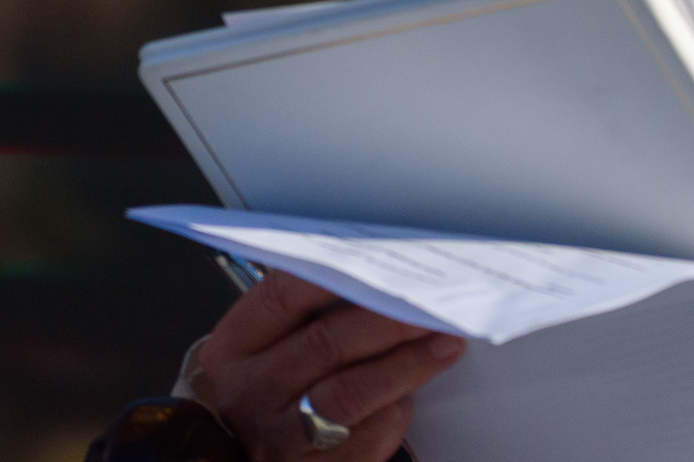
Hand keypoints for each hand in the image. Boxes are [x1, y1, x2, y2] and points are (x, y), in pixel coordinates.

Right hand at [192, 271, 465, 460]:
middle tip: (434, 306)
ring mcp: (279, 435)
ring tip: (447, 343)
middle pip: (326, 344)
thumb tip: (388, 273)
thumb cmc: (280, 386)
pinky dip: (396, 412)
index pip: (283, 295)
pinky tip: (412, 395)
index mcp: (236, 347)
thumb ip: (315, 310)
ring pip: (350, 393)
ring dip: (407, 365)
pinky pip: (367, 434)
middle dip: (390, 321)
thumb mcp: (275, 345)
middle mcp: (249, 390)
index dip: (339, 274)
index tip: (390, 261)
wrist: (264, 456)